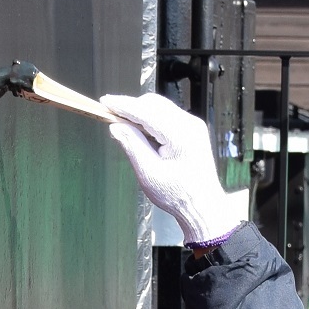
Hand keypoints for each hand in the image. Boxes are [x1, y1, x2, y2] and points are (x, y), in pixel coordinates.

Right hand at [99, 93, 243, 247]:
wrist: (203, 205)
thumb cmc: (177, 195)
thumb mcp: (149, 174)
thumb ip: (132, 146)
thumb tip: (115, 126)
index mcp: (180, 134)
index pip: (146, 111)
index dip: (123, 106)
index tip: (105, 102)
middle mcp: (189, 124)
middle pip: (153, 104)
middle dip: (131, 107)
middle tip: (110, 116)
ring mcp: (193, 125)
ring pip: (160, 108)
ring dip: (140, 113)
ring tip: (124, 126)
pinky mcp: (192, 130)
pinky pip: (167, 116)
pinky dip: (151, 119)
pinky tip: (141, 132)